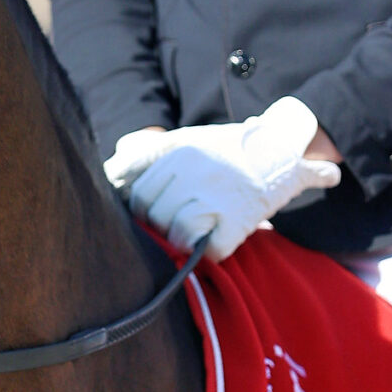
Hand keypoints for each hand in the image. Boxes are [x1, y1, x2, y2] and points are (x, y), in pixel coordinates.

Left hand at [105, 99, 341, 258]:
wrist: (281, 149)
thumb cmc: (227, 150)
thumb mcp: (186, 139)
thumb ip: (147, 152)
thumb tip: (110, 171)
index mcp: (179, 151)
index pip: (139, 193)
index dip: (142, 210)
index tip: (152, 216)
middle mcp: (194, 170)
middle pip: (154, 214)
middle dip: (161, 226)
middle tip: (178, 224)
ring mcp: (216, 195)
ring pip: (176, 234)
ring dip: (183, 241)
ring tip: (196, 233)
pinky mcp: (238, 219)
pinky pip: (207, 250)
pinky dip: (209, 252)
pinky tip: (217, 239)